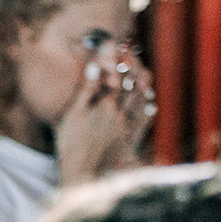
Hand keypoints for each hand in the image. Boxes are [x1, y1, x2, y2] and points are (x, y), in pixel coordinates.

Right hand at [56, 51, 155, 185]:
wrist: (82, 174)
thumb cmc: (70, 144)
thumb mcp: (72, 114)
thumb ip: (86, 89)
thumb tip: (97, 66)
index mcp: (106, 104)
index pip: (118, 76)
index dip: (121, 60)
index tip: (121, 48)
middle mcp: (121, 113)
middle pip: (133, 86)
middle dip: (134, 70)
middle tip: (134, 58)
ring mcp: (128, 127)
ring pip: (141, 101)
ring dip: (143, 87)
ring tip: (143, 77)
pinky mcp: (130, 141)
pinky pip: (144, 122)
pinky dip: (148, 109)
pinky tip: (150, 103)